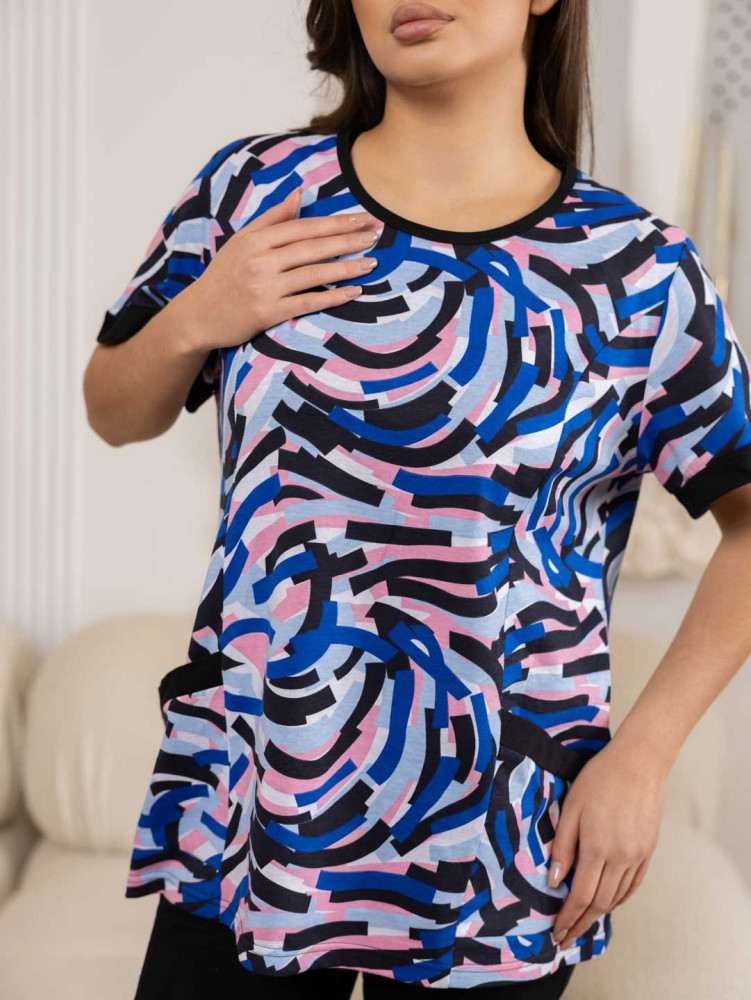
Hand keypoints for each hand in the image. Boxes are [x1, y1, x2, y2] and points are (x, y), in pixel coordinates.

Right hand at [176, 188, 379, 351]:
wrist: (198, 315)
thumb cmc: (224, 276)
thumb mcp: (242, 241)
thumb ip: (272, 218)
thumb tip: (299, 193)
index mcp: (256, 239)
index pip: (304, 226)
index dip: (336, 222)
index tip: (362, 218)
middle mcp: (261, 261)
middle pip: (312, 247)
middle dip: (348, 239)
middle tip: (376, 234)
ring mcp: (264, 287)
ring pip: (313, 273)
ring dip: (346, 268)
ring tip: (372, 262)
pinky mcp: (268, 313)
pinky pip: (307, 302)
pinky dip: (332, 296)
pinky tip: (354, 292)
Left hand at [548, 735, 668, 949]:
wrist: (639, 763)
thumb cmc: (599, 779)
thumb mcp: (571, 807)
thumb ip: (563, 846)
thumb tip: (555, 881)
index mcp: (597, 848)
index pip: (580, 896)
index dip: (567, 918)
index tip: (556, 933)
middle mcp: (620, 858)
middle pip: (599, 903)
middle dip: (580, 923)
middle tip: (565, 937)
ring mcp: (637, 856)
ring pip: (617, 897)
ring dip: (598, 914)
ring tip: (582, 924)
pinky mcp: (648, 850)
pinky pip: (633, 884)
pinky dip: (619, 898)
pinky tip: (609, 902)